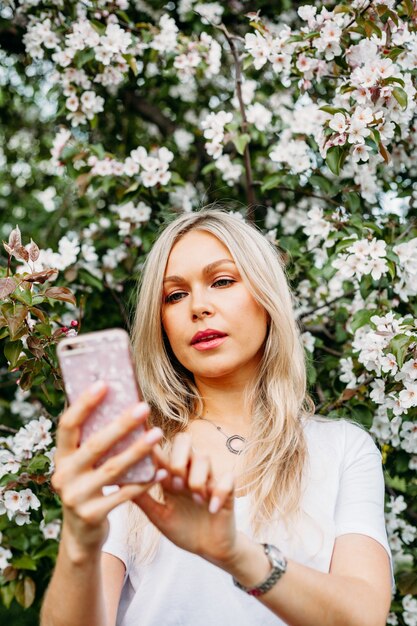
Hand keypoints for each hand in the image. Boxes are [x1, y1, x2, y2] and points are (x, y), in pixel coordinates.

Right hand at [51, 381, 164, 560]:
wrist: (80, 535)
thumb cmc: (88, 486)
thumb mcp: (82, 465)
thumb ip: (92, 441)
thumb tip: (119, 401)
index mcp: (60, 457)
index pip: (67, 425)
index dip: (83, 404)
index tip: (103, 384)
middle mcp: (64, 476)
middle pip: (94, 445)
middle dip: (120, 425)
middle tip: (143, 406)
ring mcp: (76, 497)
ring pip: (112, 469)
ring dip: (137, 450)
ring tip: (157, 433)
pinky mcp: (93, 515)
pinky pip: (125, 495)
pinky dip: (144, 482)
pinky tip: (161, 471)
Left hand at [133, 432, 237, 568]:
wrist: (210, 549)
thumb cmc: (183, 530)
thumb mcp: (159, 516)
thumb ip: (141, 498)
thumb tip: (114, 482)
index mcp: (171, 476)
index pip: (161, 451)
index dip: (151, 444)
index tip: (140, 438)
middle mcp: (189, 471)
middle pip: (184, 441)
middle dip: (177, 459)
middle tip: (175, 484)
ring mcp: (209, 478)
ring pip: (203, 458)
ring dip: (196, 479)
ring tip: (195, 498)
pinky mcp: (228, 489)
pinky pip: (227, 478)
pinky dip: (219, 492)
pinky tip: (212, 507)